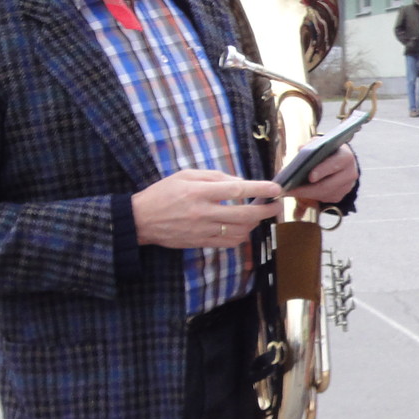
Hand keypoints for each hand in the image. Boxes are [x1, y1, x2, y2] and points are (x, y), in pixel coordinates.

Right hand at [132, 169, 281, 248]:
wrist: (141, 219)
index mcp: (199, 191)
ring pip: (240, 231)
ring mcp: (203, 230)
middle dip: (266, 210)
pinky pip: (229, 242)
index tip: (276, 188)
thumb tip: (240, 182)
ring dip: (255, 223)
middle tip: (277, 204)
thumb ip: (214, 176)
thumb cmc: (163, 193)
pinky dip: (242, 235)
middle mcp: (203, 212)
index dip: (260, 189)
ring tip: (259, 215)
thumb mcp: (186, 175)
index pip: (237, 190)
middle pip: (244, 214)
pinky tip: (244, 228)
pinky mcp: (201, 243)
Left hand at [288, 144, 359, 205]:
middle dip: (307, 189)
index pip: (335, 164)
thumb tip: (301, 149)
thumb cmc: (327, 151)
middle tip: (289, 190)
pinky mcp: (340, 196)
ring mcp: (346, 187)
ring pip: (324, 195)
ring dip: (305, 194)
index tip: (310, 177)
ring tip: (288, 192)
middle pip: (327, 185)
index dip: (322, 170)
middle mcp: (350, 173)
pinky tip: (297, 193)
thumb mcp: (321, 143)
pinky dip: (310, 196)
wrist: (341, 162)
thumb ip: (312, 144)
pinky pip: (323, 199)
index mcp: (346, 156)